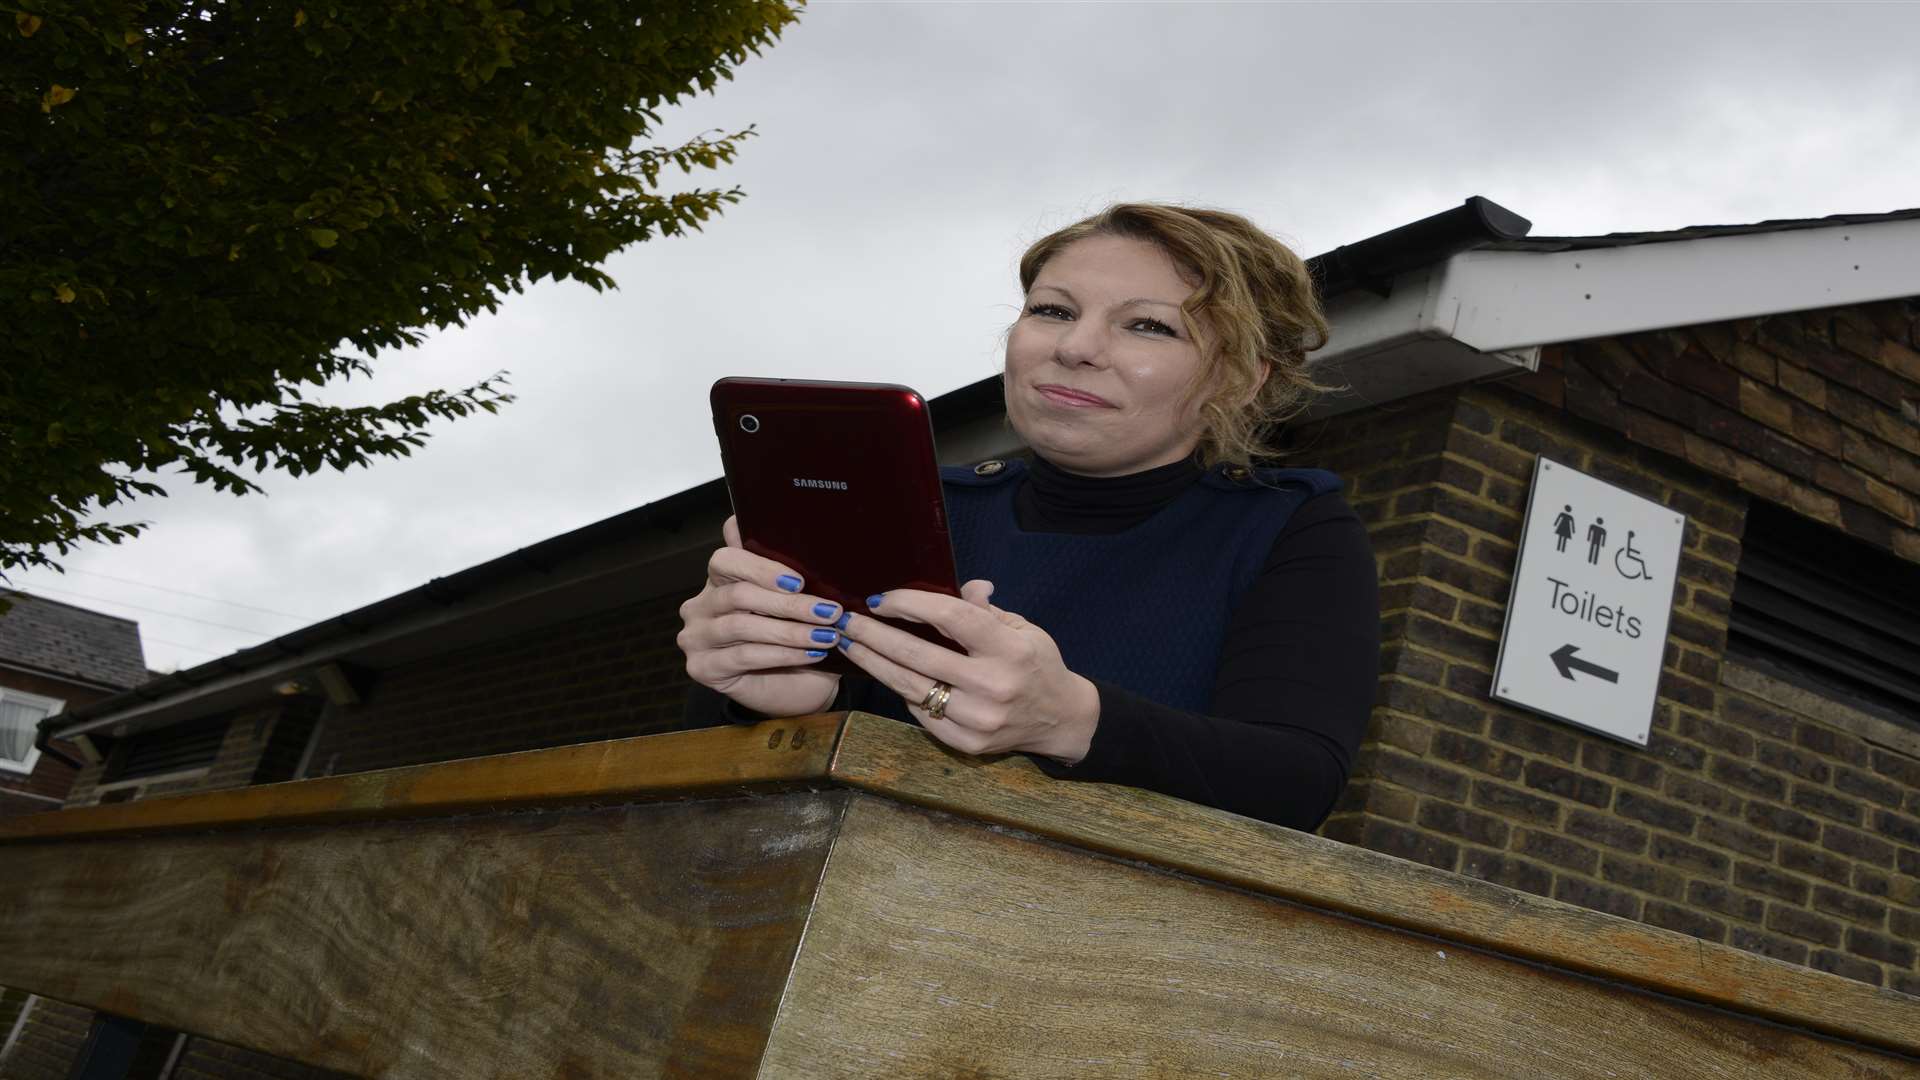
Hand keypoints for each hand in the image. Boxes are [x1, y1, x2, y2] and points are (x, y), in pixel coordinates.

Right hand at [676, 516, 844, 717]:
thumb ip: (788, 573)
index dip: (761, 568)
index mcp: (718, 579)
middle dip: (789, 604)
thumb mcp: (795, 603)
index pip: (725, 559)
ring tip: (826, 635)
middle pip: (739, 594)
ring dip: (790, 631)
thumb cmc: (794, 638)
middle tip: (829, 611)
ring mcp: (696, 637)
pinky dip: (782, 654)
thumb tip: (802, 537)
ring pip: (742, 626)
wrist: (794, 688)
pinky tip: (811, 654)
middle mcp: (700, 604)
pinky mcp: (701, 667)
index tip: (799, 581)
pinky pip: (744, 656)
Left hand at [836, 582, 1099, 762]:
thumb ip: (985, 609)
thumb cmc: (1037, 664)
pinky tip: (884, 674)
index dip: (910, 605)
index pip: (951, 619)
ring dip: (875, 664)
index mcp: (1009, 649)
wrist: (1060, 719)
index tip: (880, 599)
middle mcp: (993, 685)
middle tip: (846, 621)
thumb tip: (962, 586)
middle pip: (918, 656)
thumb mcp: (1022, 628)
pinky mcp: (967, 743)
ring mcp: (978, 719)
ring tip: (851, 645)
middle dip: (875, 635)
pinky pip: (922, 714)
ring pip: (911, 687)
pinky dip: (902, 692)